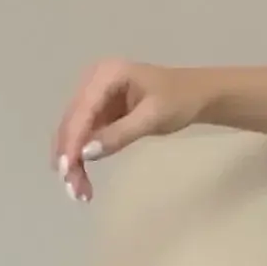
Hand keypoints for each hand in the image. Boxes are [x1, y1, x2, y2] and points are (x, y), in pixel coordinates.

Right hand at [52, 60, 209, 200]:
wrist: (198, 94)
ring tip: (78, 192)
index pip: (82, 110)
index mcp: (107, 73)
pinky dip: (82, 158)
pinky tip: (82, 180)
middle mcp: (93, 81)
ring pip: (74, 133)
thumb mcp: (154, 116)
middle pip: (71, 122)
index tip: (67, 169)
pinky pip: (84, 137)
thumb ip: (120, 133)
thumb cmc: (180, 100)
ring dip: (72, 162)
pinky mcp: (99, 113)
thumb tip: (86, 154)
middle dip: (69, 156)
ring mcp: (95, 97)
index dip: (72, 140)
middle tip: (74, 189)